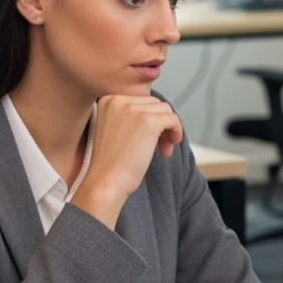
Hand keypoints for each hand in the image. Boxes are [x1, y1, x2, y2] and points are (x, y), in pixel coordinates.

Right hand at [73, 95, 182, 226]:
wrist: (106, 182)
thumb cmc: (112, 163)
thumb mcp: (116, 130)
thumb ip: (131, 115)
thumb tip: (162, 110)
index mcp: (109, 100)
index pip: (141, 101)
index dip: (150, 120)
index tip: (148, 140)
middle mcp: (119, 100)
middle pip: (154, 104)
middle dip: (161, 125)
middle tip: (159, 147)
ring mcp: (133, 109)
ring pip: (165, 110)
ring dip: (168, 130)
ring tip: (162, 150)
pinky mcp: (148, 122)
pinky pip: (173, 119)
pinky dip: (176, 132)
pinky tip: (168, 149)